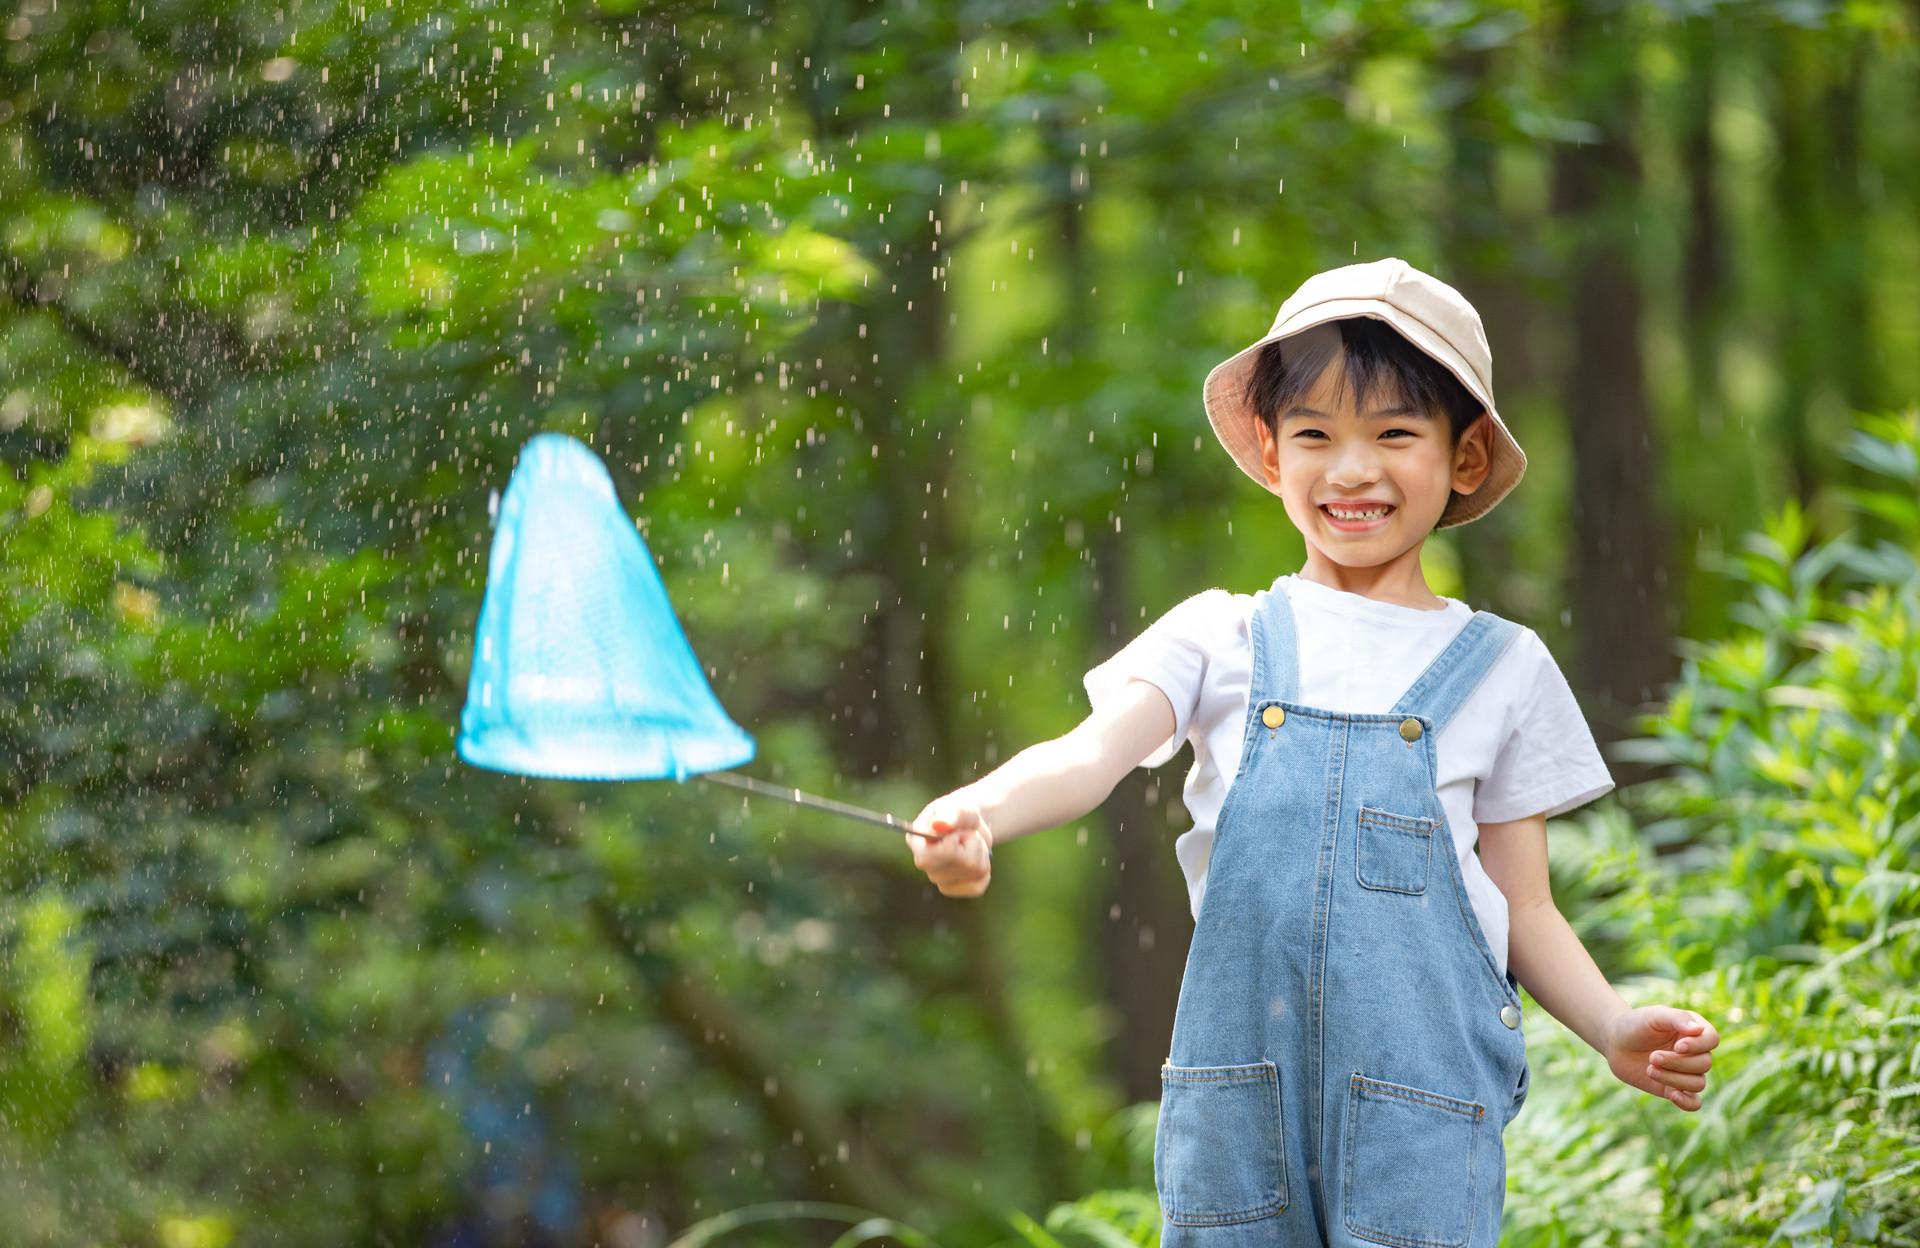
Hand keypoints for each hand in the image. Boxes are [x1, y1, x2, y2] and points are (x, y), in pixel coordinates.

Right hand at [906, 792, 993, 898]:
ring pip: (974, 871)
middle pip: (960, 863)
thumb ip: (952, 815)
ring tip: (971, 843)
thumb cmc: (960, 813)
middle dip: (972, 844)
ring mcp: (938, 880)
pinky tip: (975, 859)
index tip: (958, 830)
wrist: (969, 824)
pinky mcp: (955, 890)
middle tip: (967, 833)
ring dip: (980, 853)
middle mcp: (923, 864)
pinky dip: (984, 870)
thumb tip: (938, 825)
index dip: (953, 841)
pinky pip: (978, 885)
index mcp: (916, 841)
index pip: (931, 855)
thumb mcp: (960, 807)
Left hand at [1600, 1005, 1719, 1111]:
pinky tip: (1673, 1096)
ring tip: (1650, 1068)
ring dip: (1674, 1078)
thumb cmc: (1635, 1024)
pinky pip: (1694, 1103)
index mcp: (1694, 1031)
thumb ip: (1676, 1018)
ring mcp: (1686, 1072)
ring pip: (1698, 1083)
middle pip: (1704, 1064)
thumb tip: (1698, 1030)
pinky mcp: (1674, 1089)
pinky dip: (1688, 1103)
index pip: (1712, 1039)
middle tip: (1652, 1056)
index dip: (1699, 1046)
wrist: (1614, 1042)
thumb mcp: (1654, 1015)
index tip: (1677, 1046)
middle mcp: (1695, 1052)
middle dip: (1677, 1062)